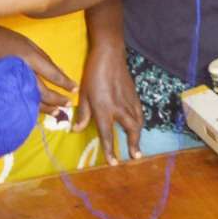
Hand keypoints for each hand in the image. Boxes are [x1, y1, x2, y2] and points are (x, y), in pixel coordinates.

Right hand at [0, 23, 76, 109]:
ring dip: (46, 107)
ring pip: (31, 100)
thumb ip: (45, 59)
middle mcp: (22, 72)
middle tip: (68, 104)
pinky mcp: (2, 88)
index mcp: (30, 58)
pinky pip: (18, 101)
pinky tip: (37, 110)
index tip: (75, 88)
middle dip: (57, 100)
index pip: (52, 75)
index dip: (65, 83)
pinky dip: (29, 106)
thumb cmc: (6, 39)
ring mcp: (11, 82)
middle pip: (43, 92)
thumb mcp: (29, 43)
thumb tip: (60, 73)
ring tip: (57, 112)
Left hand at [79, 41, 142, 161]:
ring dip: (138, 136)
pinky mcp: (134, 95)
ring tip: (138, 146)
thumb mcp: (83, 95)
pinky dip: (140, 122)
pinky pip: (140, 113)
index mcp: (104, 109)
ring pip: (138, 122)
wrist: (110, 55)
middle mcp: (119, 108)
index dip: (110, 150)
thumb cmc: (93, 74)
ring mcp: (129, 102)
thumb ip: (83, 114)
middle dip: (133, 144)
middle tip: (135, 157)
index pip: (107, 134)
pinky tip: (138, 126)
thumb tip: (76, 130)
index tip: (114, 163)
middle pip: (130, 130)